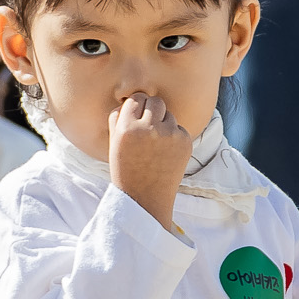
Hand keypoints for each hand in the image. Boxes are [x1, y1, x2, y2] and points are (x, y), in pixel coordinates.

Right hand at [108, 93, 191, 233]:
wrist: (145, 199)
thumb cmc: (126, 171)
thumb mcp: (113, 144)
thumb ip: (118, 119)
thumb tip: (130, 100)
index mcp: (127, 128)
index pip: (136, 99)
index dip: (137, 105)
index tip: (137, 114)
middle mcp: (149, 129)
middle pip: (155, 101)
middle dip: (152, 110)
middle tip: (148, 125)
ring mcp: (169, 135)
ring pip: (169, 114)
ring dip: (163, 123)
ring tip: (155, 145)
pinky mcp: (185, 142)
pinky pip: (179, 128)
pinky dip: (174, 136)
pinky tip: (165, 153)